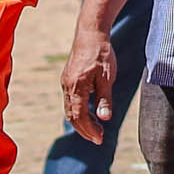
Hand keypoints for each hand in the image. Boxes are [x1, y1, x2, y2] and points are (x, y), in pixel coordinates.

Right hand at [60, 15, 117, 144]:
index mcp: (76, 87)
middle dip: (84, 130)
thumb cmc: (101, 54)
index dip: (89, 130)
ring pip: (70, 109)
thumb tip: (105, 119)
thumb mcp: (107, 78)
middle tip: (99, 138)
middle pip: (72, 116)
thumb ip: (105, 99)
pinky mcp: (68, 80)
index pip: (80, 116)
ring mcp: (66, 83)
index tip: (100, 139)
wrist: (91, 33)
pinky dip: (80, 111)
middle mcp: (67, 87)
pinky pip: (71, 101)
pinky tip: (92, 113)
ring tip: (97, 128)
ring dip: (82, 121)